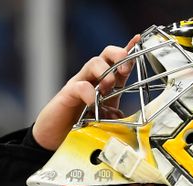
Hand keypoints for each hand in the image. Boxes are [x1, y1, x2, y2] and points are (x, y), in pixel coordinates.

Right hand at [32, 35, 139, 150]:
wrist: (55, 135)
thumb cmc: (79, 122)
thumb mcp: (103, 118)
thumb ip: (114, 115)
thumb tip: (121, 115)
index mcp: (106, 82)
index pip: (118, 61)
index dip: (129, 50)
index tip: (138, 42)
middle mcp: (93, 78)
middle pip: (107, 54)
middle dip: (119, 56)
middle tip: (124, 70)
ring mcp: (80, 83)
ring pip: (93, 63)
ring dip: (105, 72)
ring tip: (108, 88)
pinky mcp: (68, 94)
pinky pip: (80, 86)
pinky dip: (89, 93)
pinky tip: (93, 103)